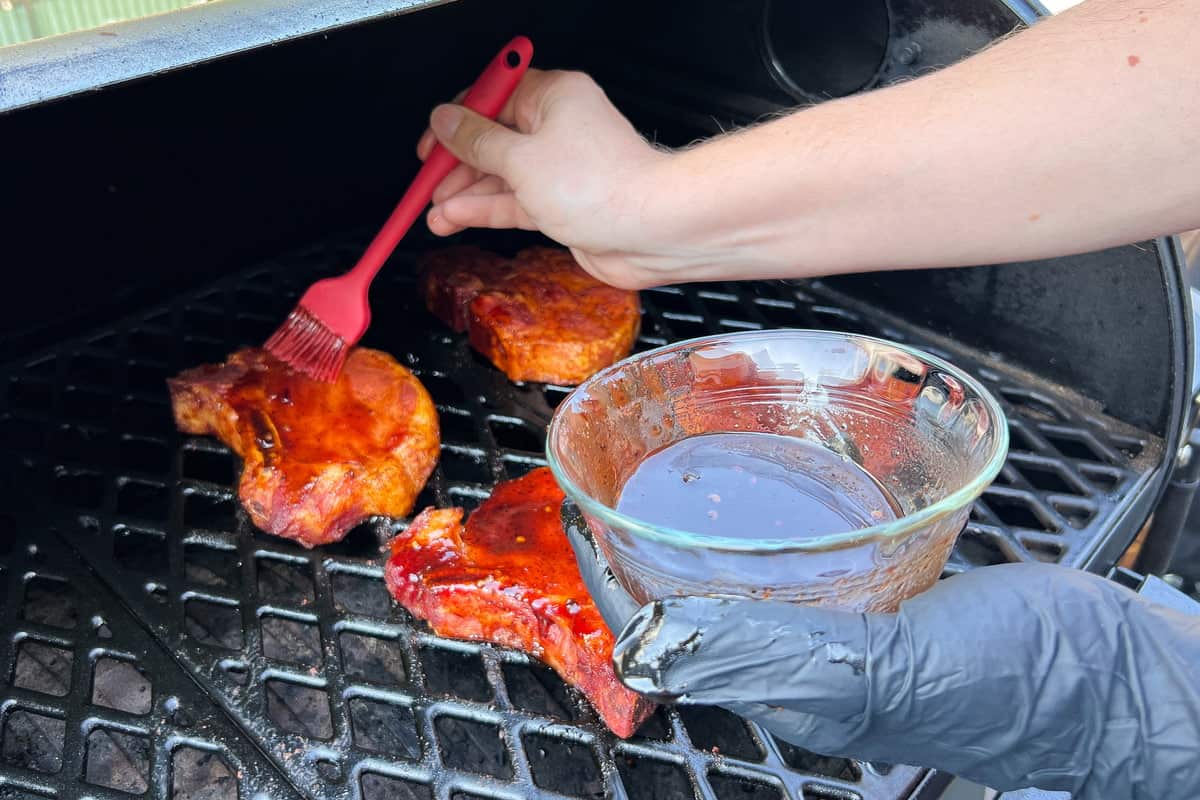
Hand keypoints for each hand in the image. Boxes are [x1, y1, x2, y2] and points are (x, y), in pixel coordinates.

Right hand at [417, 69, 694, 289]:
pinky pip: (513, 202)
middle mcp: (557, 129)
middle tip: (426, 182)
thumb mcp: (523, 159)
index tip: (429, 142)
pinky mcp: (561, 204)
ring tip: (431, 210)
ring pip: (500, 176)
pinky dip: (484, 210)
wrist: (653, 230)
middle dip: (455, 163)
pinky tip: (454, 218)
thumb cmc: (605, 185)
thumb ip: (477, 142)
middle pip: (492, 139)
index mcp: (553, 97)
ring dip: (464, 193)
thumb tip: (446, 121)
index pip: (492, 98)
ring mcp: (560, 169)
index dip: (455, 120)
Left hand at [563, 501, 1199, 798]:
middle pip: (694, 614)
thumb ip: (786, 653)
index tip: (581, 521)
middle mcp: (807, 671)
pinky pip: (806, 569)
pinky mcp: (886, 606)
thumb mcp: (895, 666)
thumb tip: (673, 639)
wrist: (1121, 678)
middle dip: (643, 559)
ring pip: (744, 590)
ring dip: (697, 543)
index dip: (614, 586)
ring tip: (672, 481)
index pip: (668, 642)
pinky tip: (774, 491)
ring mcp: (845, 639)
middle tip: (614, 490)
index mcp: (795, 695)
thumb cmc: (1027, 685)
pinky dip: (770, 532)